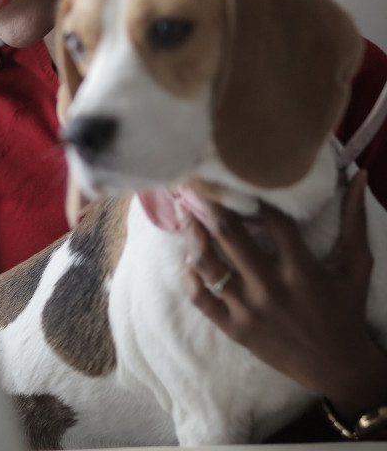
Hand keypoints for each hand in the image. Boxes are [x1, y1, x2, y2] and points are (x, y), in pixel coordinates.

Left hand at [183, 170, 386, 420]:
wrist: (336, 368)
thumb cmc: (345, 311)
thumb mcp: (355, 266)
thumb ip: (354, 221)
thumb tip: (357, 177)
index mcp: (301, 269)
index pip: (272, 219)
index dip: (254, 194)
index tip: (236, 173)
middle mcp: (271, 286)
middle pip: (230, 235)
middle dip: (210, 206)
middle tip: (194, 183)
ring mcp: (249, 309)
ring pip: (209, 265)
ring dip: (193, 236)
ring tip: (184, 214)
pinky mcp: (234, 328)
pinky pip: (201, 299)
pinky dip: (190, 278)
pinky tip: (189, 260)